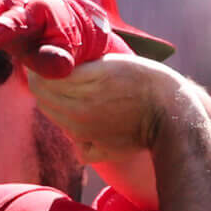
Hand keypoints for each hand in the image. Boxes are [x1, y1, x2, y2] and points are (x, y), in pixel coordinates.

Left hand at [31, 56, 194, 162]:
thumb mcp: (110, 61)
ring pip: (56, 120)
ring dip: (60, 108)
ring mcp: (86, 133)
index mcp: (81, 85)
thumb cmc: (146, 79)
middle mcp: (79, 111)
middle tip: (59, 77)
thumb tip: (54, 64)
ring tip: (77, 96)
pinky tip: (88, 124)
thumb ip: (78, 65)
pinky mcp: (98, 149)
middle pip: (43, 99)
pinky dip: (76, 135)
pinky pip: (74, 144)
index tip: (45, 62)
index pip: (38, 79)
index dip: (38, 69)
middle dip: (45, 87)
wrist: (172, 112)